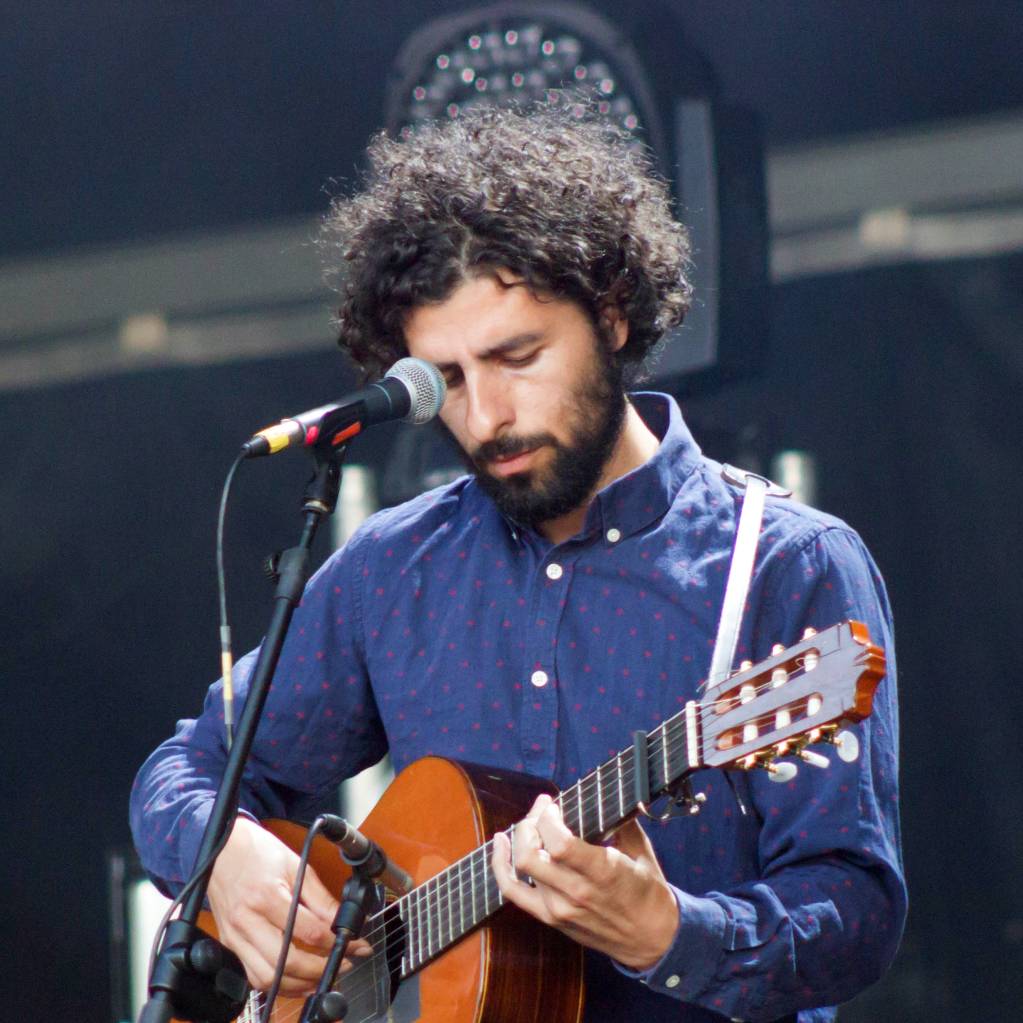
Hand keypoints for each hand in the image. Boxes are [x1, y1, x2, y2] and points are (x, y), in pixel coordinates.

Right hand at [208, 816, 370, 993]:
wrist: (222, 849)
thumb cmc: (257, 851)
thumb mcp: (296, 865)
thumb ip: (320, 897)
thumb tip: (340, 920)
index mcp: (268, 897)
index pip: (309, 931)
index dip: (336, 942)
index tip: (355, 945)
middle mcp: (248, 921)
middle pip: (287, 962)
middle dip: (319, 970)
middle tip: (342, 965)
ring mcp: (236, 936)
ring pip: (268, 978)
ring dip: (298, 984)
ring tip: (320, 977)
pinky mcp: (230, 943)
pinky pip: (253, 976)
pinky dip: (277, 982)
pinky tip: (294, 978)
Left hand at [492, 794, 678, 970]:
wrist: (651, 941)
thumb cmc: (649, 893)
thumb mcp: (642, 851)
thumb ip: (622, 820)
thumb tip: (606, 793)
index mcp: (602, 872)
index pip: (559, 842)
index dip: (547, 817)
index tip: (552, 803)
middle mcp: (575, 892)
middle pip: (530, 853)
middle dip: (529, 822)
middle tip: (542, 808)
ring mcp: (559, 908)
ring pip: (520, 867)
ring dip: (521, 837)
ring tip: (531, 822)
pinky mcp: (550, 918)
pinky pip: (513, 892)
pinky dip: (501, 865)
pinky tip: (500, 843)